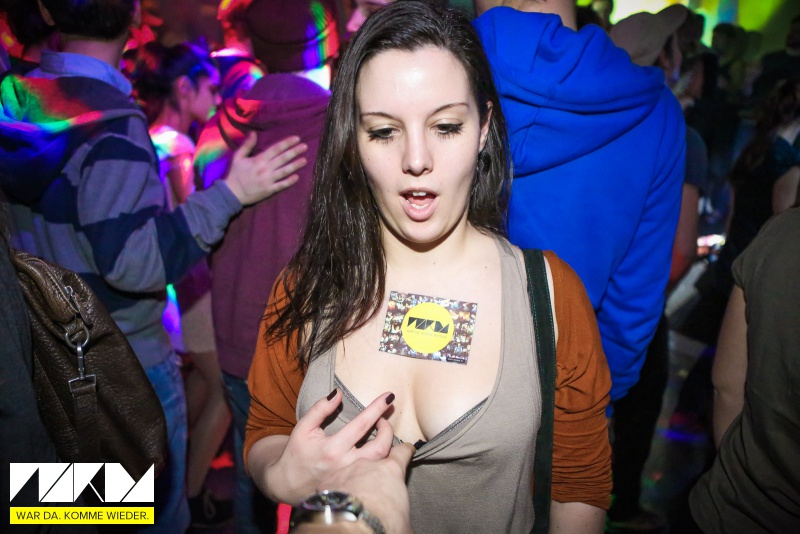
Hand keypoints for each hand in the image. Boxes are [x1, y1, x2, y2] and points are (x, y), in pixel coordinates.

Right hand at [224, 133, 307, 205]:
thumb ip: (247, 145)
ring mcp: (268, 180)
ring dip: (295, 165)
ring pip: (284, 171)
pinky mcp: (269, 190)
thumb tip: (253, 132)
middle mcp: (265, 169)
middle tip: (305, 146)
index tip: (296, 139)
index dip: (287, 143)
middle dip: (294, 152)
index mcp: (259, 160)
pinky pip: (281, 185)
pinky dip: (289, 181)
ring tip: (305, 160)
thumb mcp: (238, 157)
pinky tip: (297, 177)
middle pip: (283, 158)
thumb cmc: (235, 174)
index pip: (276, 149)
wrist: (231, 193)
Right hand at [267, 390, 395, 503]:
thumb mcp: (303, 428)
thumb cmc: (297, 453)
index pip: (362, 424)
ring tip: (383, 430)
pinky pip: (376, 470)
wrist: (289, 484)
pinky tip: (381, 445)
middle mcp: (345, 464)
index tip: (389, 396)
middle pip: (380, 447)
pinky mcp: (355, 483)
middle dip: (387, 429)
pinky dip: (384, 457)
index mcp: (332, 449)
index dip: (377, 408)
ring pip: (382, 462)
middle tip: (384, 417)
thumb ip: (320, 409)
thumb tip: (338, 393)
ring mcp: (352, 477)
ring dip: (389, 443)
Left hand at [315, 443, 415, 533]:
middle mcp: (368, 463)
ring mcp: (346, 469)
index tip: (406, 449)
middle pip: (374, 454)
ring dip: (354, 477)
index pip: (402, 452)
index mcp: (391, 470)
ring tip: (355, 492)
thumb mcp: (403, 518)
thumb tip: (402, 520)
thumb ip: (401, 506)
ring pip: (351, 468)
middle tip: (376, 473)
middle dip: (375, 461)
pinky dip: (336, 487)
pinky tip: (338, 499)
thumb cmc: (383, 523)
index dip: (405, 450)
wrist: (350, 528)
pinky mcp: (328, 480)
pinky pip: (334, 480)